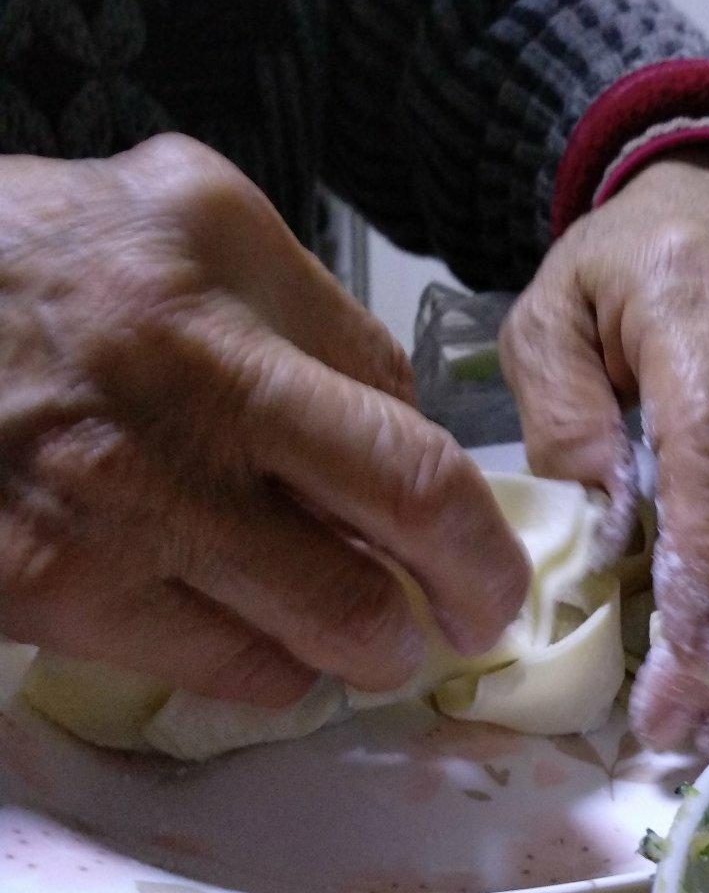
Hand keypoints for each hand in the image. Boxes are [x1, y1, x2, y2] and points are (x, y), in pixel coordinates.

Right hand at [0, 134, 527, 705]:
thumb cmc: (21, 268)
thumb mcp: (177, 221)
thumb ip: (302, 313)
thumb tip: (398, 424)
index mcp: (222, 269)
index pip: (403, 417)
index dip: (459, 505)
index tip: (471, 536)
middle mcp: (188, 382)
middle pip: (403, 515)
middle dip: (471, 581)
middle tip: (478, 612)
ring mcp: (122, 500)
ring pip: (329, 618)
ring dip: (375, 642)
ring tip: (376, 635)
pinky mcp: (58, 592)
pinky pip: (232, 667)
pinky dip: (282, 671)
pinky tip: (277, 645)